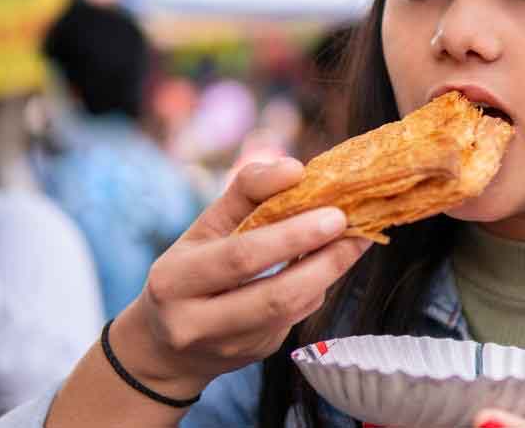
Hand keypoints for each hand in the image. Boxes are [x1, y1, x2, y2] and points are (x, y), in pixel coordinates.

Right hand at [109, 159, 372, 398]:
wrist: (166, 347)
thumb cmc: (190, 270)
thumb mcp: (204, 227)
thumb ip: (246, 191)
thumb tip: (294, 169)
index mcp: (175, 280)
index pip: (242, 257)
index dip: (292, 236)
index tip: (335, 214)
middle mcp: (195, 323)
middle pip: (276, 295)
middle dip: (325, 261)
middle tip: (357, 229)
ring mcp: (228, 347)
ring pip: (292, 311)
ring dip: (330, 274)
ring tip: (355, 241)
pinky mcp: (253, 355)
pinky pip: (295, 319)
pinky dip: (317, 288)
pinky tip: (328, 264)